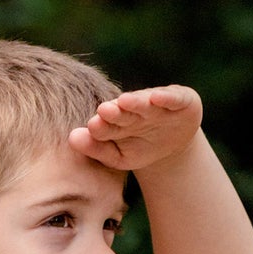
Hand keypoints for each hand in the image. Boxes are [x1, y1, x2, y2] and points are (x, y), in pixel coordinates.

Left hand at [68, 84, 202, 173]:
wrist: (173, 146)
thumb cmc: (140, 149)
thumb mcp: (119, 156)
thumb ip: (97, 148)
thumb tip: (71, 138)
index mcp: (118, 120)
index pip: (107, 124)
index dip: (101, 126)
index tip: (92, 127)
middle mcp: (136, 108)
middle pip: (124, 110)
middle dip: (115, 111)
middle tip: (103, 111)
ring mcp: (158, 103)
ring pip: (145, 102)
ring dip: (136, 102)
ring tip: (124, 102)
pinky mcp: (181, 100)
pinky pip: (173, 97)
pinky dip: (166, 97)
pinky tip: (156, 97)